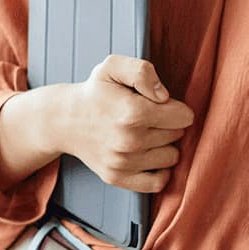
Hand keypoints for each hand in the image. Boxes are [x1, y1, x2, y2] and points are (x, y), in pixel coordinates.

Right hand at [50, 55, 192, 192]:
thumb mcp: (113, 67)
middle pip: (178, 135)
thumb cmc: (94, 92)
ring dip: (164, 146)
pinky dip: (159, 171)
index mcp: (132, 112)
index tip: (160, 103)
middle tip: (148, 117)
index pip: (184, 116)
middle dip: (168, 124)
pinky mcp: (118, 178)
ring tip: (145, 134)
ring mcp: (123, 163)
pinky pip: (158, 183)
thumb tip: (164, 96)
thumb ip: (142, 71)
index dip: (175, 106)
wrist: (64, 120)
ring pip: (171, 158)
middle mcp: (129, 141)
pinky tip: (148, 156)